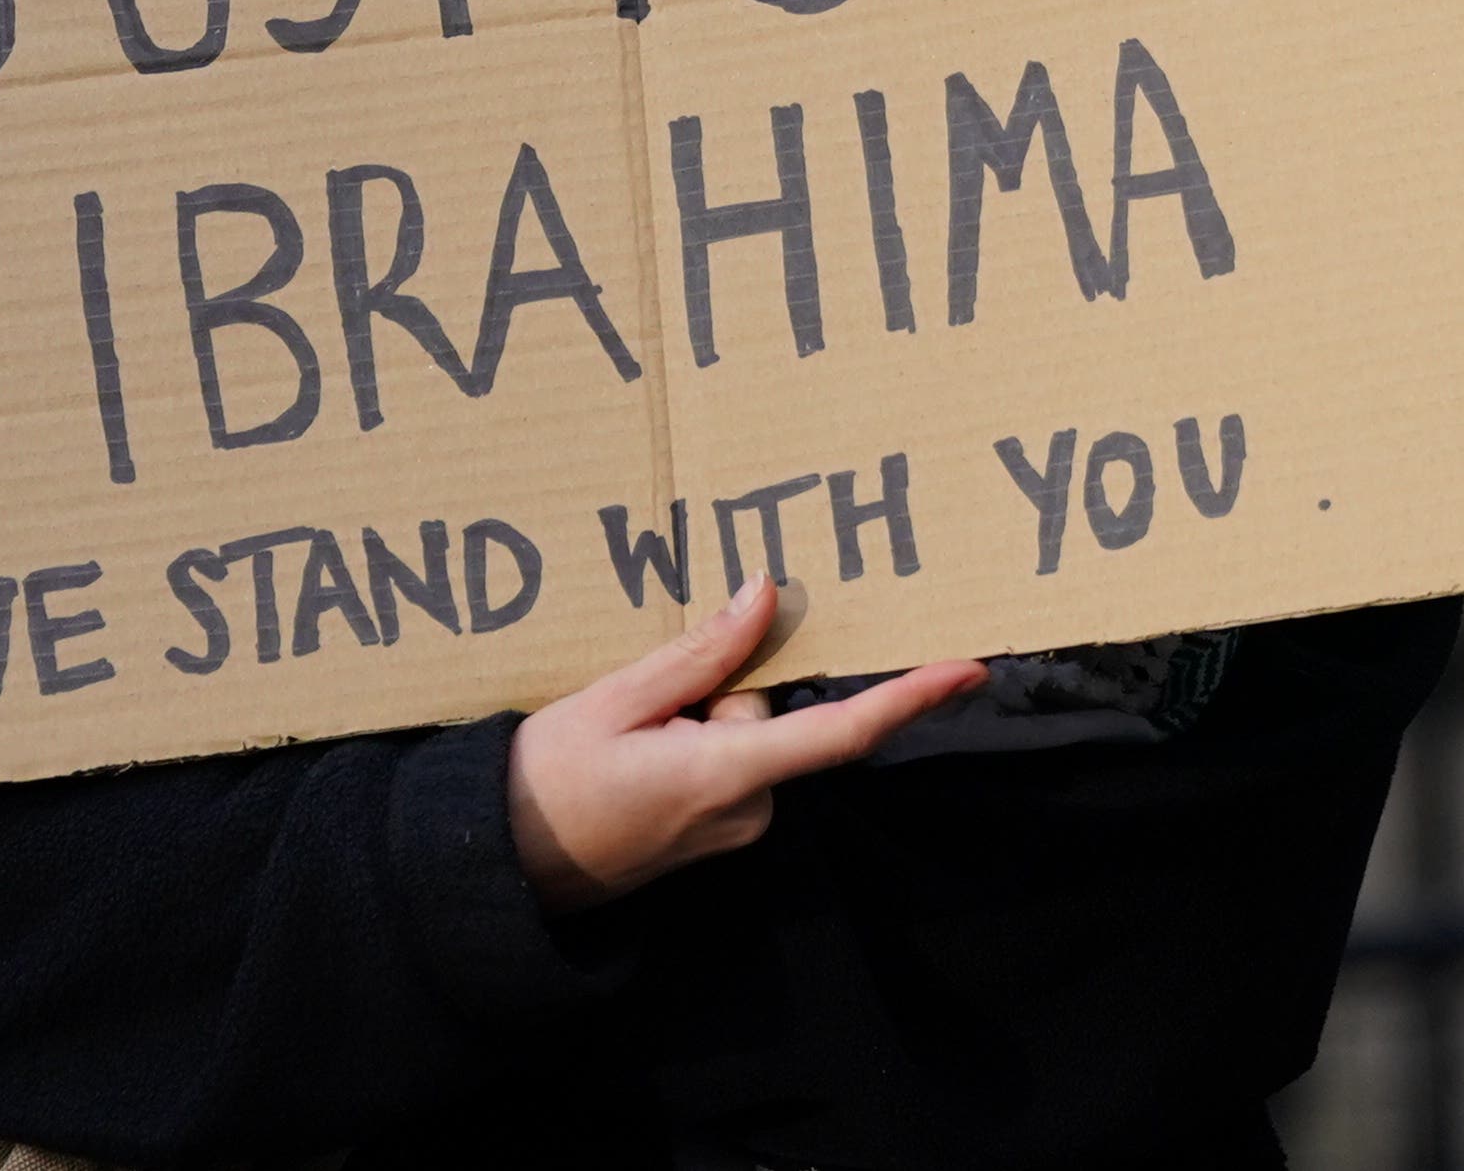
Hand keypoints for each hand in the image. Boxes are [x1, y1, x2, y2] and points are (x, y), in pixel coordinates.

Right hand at [503, 578, 987, 909]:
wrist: (494, 870)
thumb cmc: (543, 783)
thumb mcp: (613, 701)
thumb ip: (698, 653)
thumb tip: (766, 594)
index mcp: (725, 773)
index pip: (842, 733)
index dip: (910, 698)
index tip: (969, 669)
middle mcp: (745, 811)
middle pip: (772, 716)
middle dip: (722, 690)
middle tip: (645, 705)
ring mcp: (731, 831)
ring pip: (747, 738)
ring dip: (701, 719)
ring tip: (627, 736)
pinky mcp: (714, 836)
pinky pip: (731, 765)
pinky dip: (696, 744)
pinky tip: (638, 755)